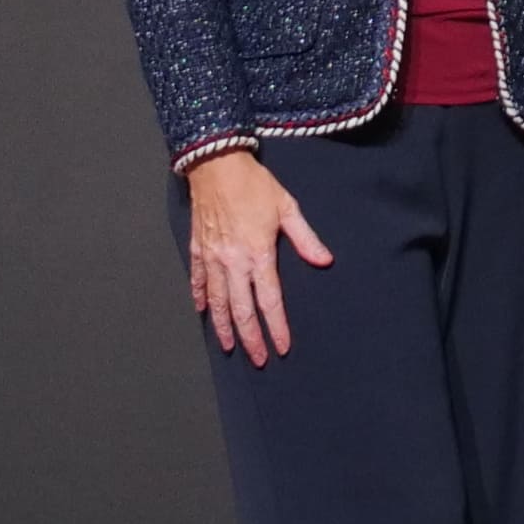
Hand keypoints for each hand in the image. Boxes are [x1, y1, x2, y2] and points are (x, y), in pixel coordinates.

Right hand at [183, 150, 332, 365]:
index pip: (270, 300)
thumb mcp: (287, 207)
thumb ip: (305, 238)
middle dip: (250, 338)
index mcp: (258, 254)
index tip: (281, 347)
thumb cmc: (254, 184)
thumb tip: (325, 261)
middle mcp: (233, 262)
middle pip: (241, 310)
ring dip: (224, 327)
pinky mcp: (198, 248)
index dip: (276, 327)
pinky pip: (198, 280)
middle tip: (257, 359)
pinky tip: (203, 312)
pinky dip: (200, 298)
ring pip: (217, 301)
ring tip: (229, 346)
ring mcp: (213, 257)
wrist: (216, 163)